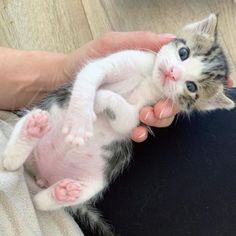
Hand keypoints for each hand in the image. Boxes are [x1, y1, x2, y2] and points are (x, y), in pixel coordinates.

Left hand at [61, 32, 175, 141]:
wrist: (64, 81)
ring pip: (161, 115)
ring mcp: (137, 103)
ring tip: (144, 117)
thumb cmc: (86, 59)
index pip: (175, 75)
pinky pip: (142, 129)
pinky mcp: (126, 119)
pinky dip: (142, 133)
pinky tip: (136, 133)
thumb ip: (139, 41)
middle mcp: (146, 85)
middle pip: (172, 98)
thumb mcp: (110, 44)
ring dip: (159, 120)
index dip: (180, 83)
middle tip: (157, 110)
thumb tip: (172, 40)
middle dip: (170, 107)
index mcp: (147, 67)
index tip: (174, 87)